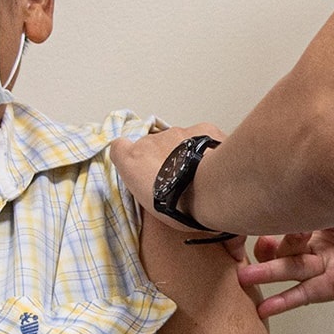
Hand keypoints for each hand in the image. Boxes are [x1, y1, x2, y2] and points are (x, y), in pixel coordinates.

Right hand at [109, 122, 226, 232]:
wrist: (207, 190)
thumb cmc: (178, 204)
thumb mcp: (149, 204)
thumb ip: (144, 186)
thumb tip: (151, 184)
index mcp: (132, 161)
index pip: (119, 147)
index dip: (130, 154)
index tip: (141, 165)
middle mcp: (151, 141)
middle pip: (154, 145)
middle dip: (164, 158)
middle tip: (178, 178)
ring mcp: (176, 132)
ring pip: (178, 139)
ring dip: (185, 152)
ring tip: (199, 174)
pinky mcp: (201, 128)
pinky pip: (201, 134)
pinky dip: (205, 145)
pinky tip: (213, 162)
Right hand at [238, 193, 333, 318]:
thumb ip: (325, 195)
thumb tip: (297, 184)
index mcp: (322, 218)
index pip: (287, 220)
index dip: (271, 219)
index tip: (255, 213)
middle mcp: (321, 242)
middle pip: (283, 248)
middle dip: (264, 249)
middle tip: (248, 249)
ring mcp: (328, 265)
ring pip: (290, 270)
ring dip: (267, 275)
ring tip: (244, 278)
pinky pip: (306, 294)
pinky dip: (285, 302)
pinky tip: (265, 308)